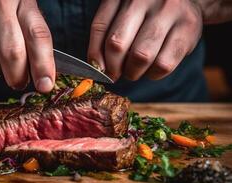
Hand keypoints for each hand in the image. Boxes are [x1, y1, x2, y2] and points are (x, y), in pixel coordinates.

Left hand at [88, 0, 202, 80]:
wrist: (187, 0)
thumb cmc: (146, 12)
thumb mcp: (122, 14)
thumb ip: (106, 35)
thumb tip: (97, 67)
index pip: (100, 27)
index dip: (95, 55)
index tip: (98, 70)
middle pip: (117, 44)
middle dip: (113, 67)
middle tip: (116, 73)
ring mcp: (169, 10)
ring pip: (141, 56)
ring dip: (133, 72)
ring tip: (134, 70)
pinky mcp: (188, 27)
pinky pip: (163, 64)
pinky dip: (153, 74)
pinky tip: (152, 68)